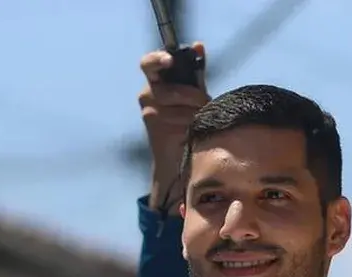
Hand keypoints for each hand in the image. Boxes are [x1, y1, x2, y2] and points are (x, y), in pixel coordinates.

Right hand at [138, 43, 210, 210]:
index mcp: (155, 81)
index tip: (170, 61)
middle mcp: (147, 94)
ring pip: (179, 102)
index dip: (158, 59)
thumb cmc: (189, 122)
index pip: (149, 63)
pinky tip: (192, 130)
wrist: (180, 157)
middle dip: (190, 94)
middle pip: (167, 86)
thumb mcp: (195, 93)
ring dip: (195, 110)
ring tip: (200, 119)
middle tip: (204, 102)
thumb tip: (198, 45)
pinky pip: (178, 117)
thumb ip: (195, 71)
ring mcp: (148, 110)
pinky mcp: (154, 126)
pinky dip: (191, 122)